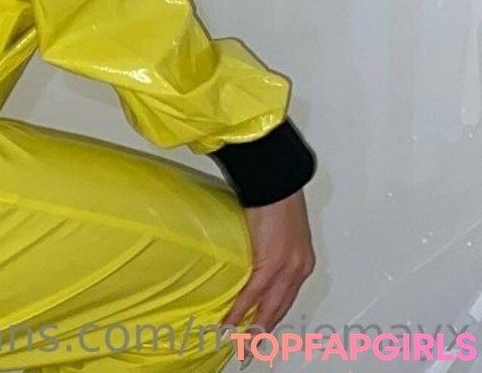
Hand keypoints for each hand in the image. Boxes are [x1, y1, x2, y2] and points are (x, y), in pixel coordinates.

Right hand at [222, 190, 315, 338]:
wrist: (277, 181)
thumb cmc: (276, 198)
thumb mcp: (280, 230)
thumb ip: (272, 251)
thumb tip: (255, 260)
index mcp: (302, 263)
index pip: (287, 299)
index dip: (273, 317)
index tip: (262, 331)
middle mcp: (298, 270)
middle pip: (280, 310)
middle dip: (265, 334)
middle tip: (252, 351)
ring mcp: (286, 269)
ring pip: (269, 309)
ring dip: (253, 331)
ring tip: (242, 347)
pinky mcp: (271, 262)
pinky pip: (253, 294)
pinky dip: (240, 311)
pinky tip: (231, 324)